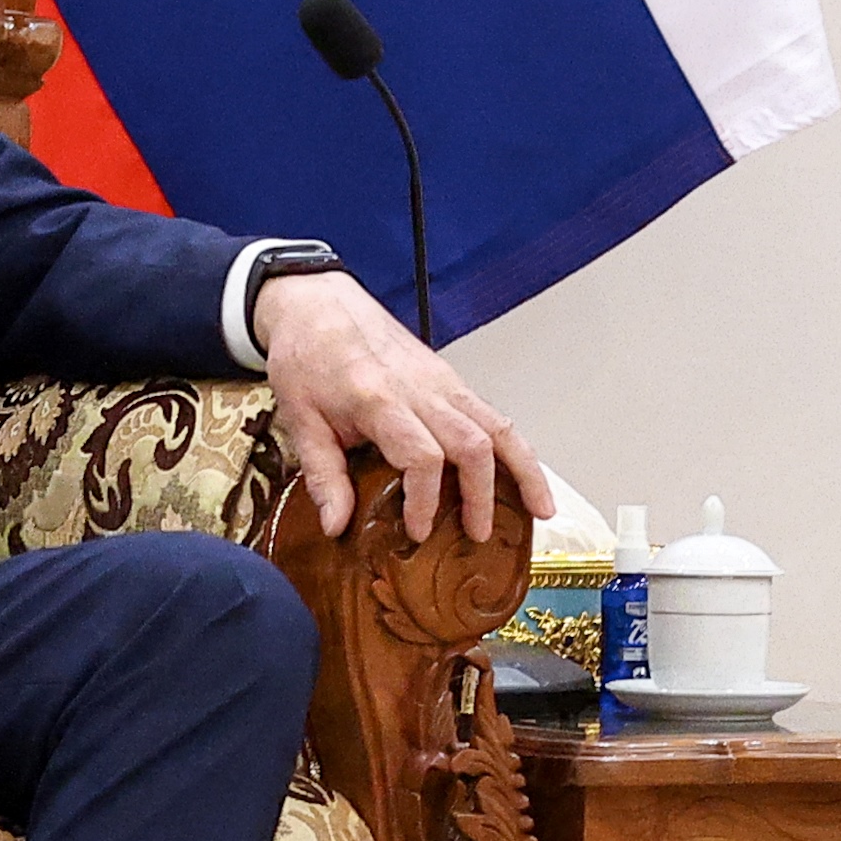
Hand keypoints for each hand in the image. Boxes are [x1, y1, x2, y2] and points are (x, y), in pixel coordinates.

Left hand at [251, 266, 554, 548]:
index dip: (426, 499)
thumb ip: (323, 475)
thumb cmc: (306, 357)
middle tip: (477, 535)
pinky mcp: (451, 380)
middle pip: (472, 444)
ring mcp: (443, 382)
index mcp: (379, 399)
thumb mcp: (299, 419)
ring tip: (541, 510)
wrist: (318, 304)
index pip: (422, 455)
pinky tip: (527, 477)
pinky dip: (517, 448)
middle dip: (482, 495)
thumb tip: (337, 526)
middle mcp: (421, 389)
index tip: (418, 530)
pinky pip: (494, 415)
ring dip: (524, 470)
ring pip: (499, 426)